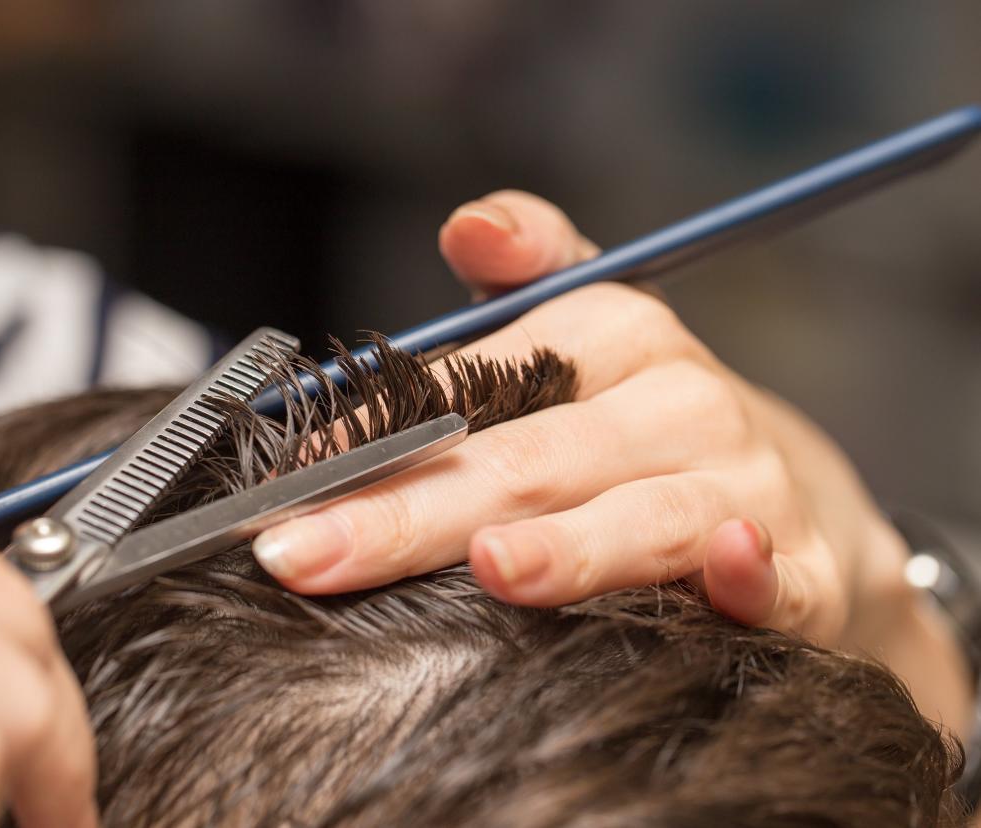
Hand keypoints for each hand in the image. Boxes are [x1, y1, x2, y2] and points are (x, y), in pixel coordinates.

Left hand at [253, 190, 970, 731]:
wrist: (801, 500)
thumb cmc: (651, 422)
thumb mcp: (591, 331)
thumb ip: (523, 276)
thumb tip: (469, 225)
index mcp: (614, 338)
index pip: (475, 381)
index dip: (376, 426)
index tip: (292, 471)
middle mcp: (679, 406)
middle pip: (530, 459)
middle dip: (410, 512)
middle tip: (303, 554)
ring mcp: (741, 491)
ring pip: (643, 521)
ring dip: (570, 545)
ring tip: (491, 567)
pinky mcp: (795, 575)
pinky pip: (770, 579)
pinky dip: (745, 575)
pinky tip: (721, 576)